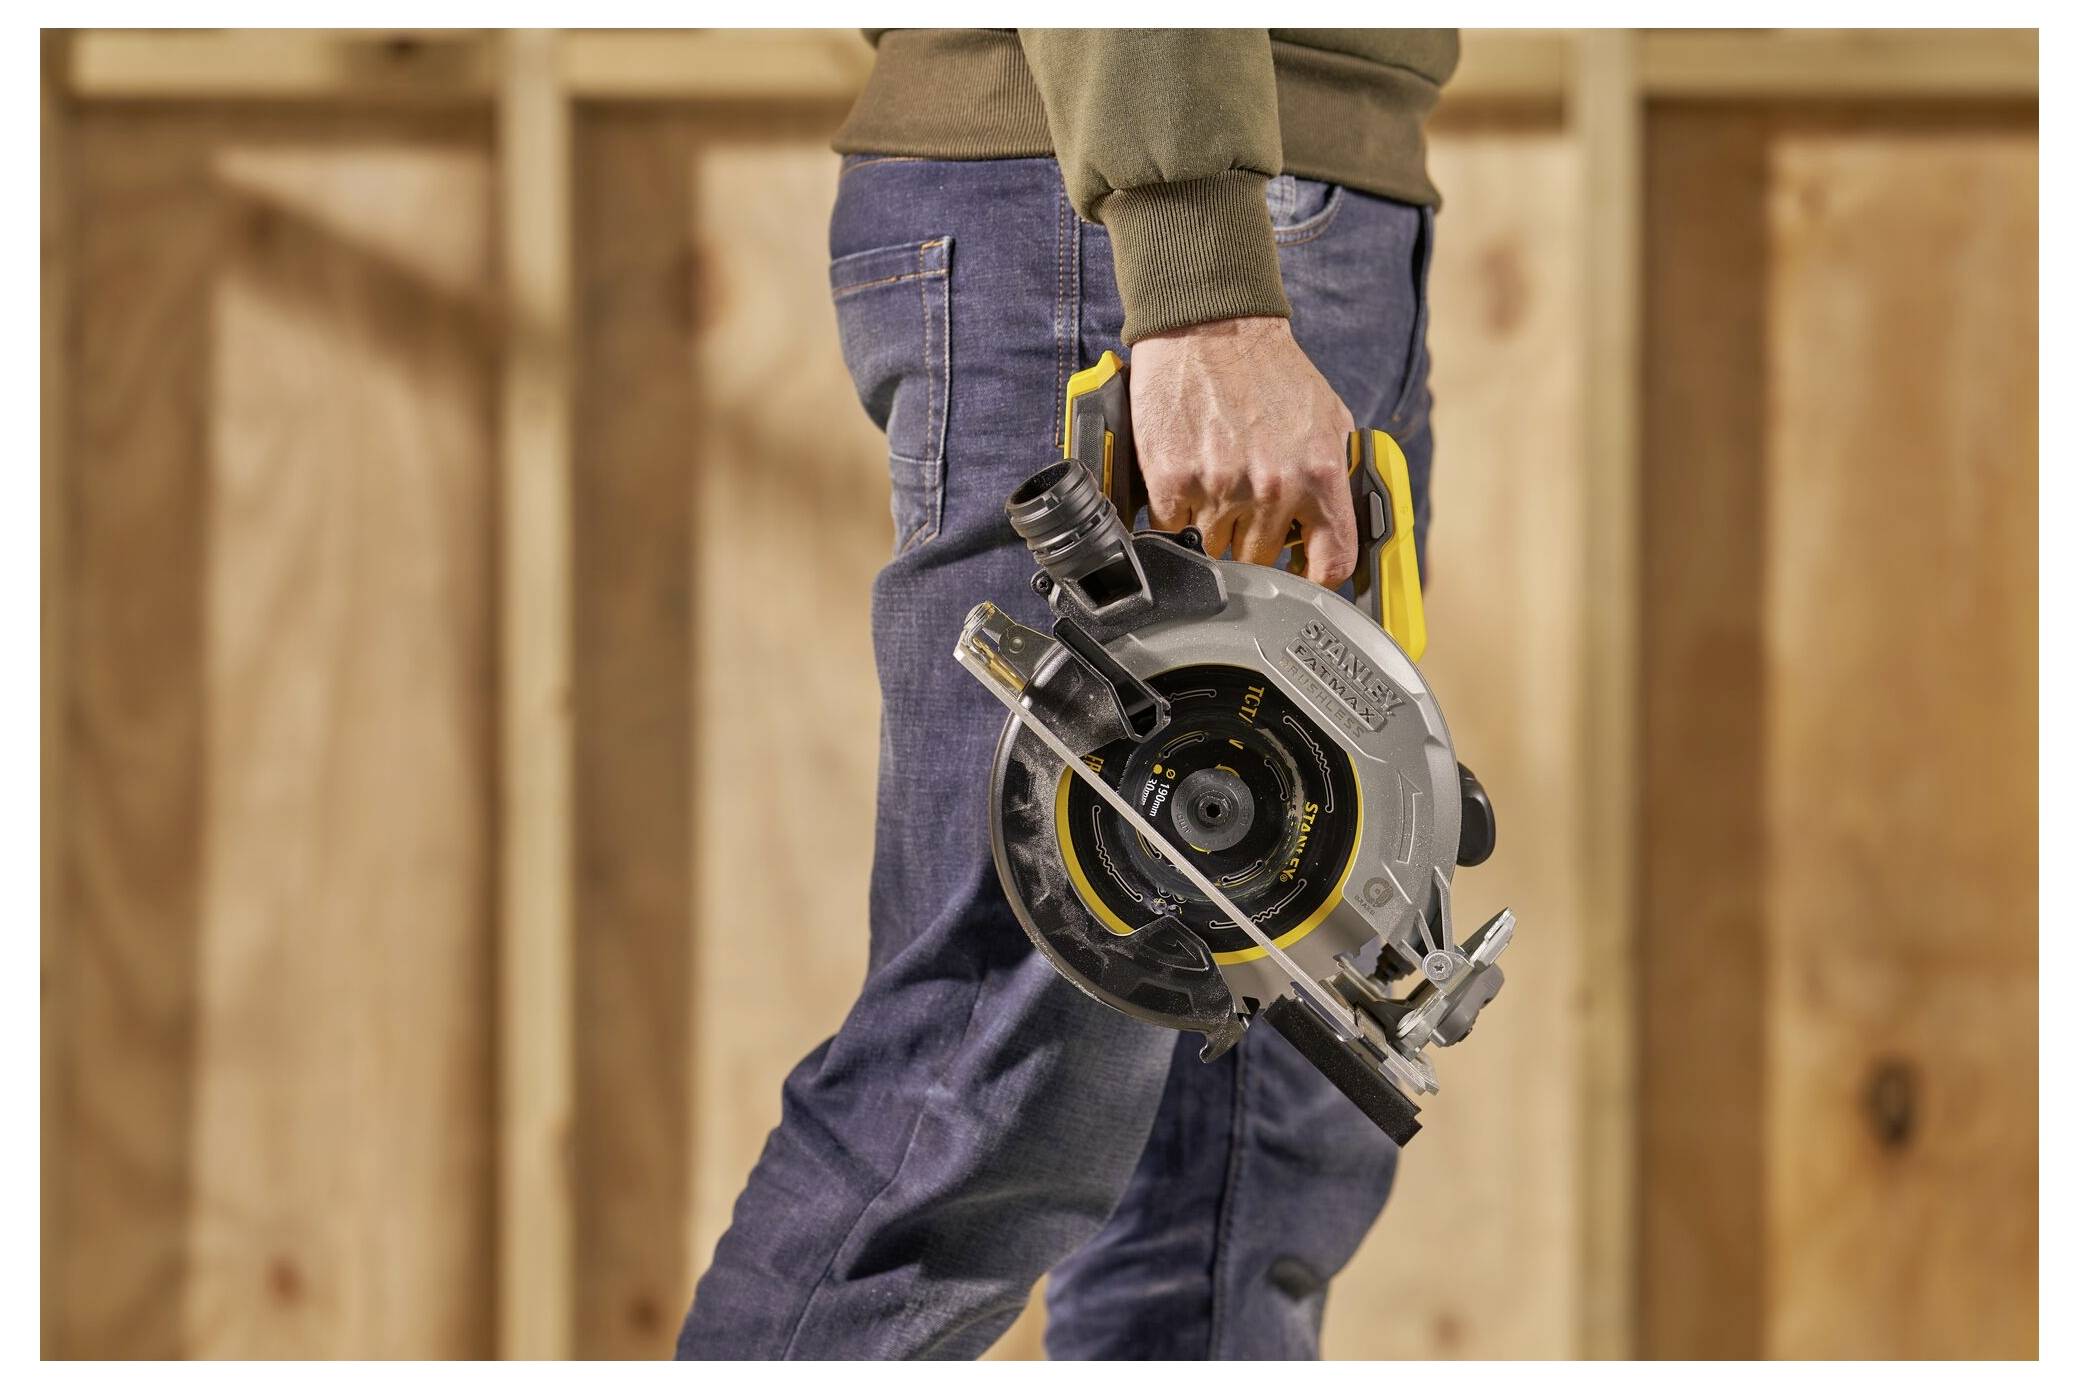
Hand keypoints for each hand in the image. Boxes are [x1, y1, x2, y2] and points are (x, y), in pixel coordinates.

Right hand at [1128, 316, 1358, 586]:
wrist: (1210, 327)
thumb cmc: (1268, 369)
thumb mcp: (1328, 416)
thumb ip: (1335, 472)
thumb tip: (1336, 521)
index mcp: (1319, 473)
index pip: (1332, 562)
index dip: (1318, 578)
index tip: (1305, 576)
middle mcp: (1273, 487)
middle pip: (1261, 559)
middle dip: (1253, 540)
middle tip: (1245, 508)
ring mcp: (1221, 488)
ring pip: (1215, 549)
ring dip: (1212, 528)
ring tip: (1215, 486)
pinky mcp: (1174, 482)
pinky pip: (1174, 531)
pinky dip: (1177, 517)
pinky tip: (1186, 484)